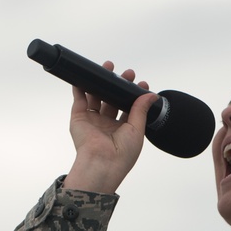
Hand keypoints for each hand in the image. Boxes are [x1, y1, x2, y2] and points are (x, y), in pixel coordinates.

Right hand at [62, 62, 157, 193]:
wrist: (102, 163)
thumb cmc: (123, 154)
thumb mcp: (137, 129)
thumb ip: (141, 110)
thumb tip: (151, 94)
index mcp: (123, 129)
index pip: (129, 108)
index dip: (134, 95)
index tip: (140, 83)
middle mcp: (107, 125)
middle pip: (113, 100)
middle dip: (119, 85)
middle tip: (127, 73)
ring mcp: (93, 121)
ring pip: (96, 97)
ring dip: (100, 82)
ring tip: (108, 67)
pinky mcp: (79, 119)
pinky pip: (79, 100)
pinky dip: (80, 88)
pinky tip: (84, 76)